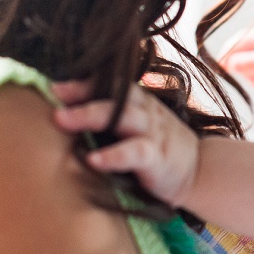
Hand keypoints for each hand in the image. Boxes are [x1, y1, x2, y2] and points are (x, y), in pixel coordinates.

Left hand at [52, 81, 199, 205]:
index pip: (110, 85)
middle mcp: (145, 112)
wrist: (201, 171)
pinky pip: (135, 152)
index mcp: (139, 103)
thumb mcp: (139, 126)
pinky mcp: (158, 158)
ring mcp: (153, 133)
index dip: (83, 82)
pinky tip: (93, 160)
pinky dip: (114, 155)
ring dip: (90, 115)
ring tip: (62, 119)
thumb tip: (67, 116)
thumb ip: (113, 118)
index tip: (54, 85)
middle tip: (53, 92)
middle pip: (113, 94)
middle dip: (81, 92)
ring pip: (122, 116)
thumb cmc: (160, 149)